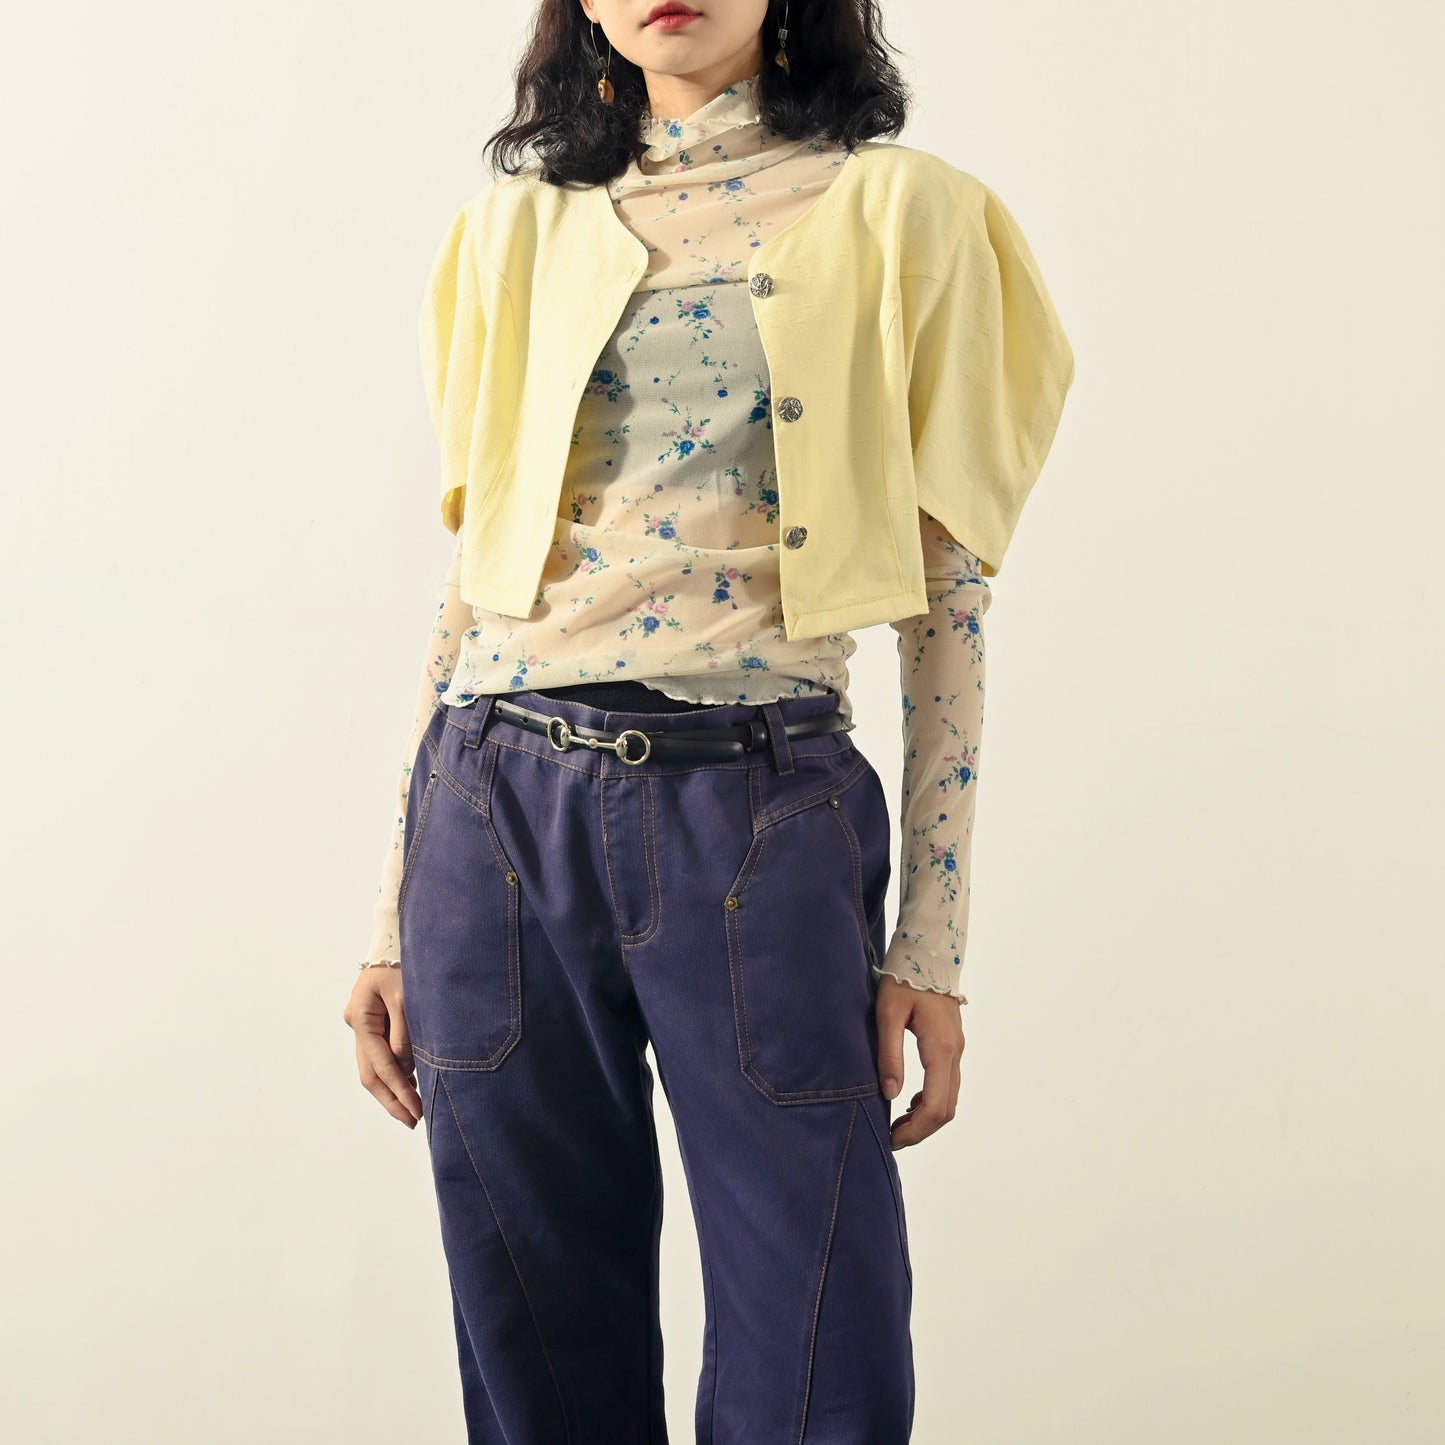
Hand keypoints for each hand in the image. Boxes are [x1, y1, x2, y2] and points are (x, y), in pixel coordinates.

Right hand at [343, 967, 424, 1127]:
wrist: (394, 937)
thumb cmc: (401, 961)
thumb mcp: (406, 995)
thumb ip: (404, 1031)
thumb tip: (405, 1065)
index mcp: (361, 1017)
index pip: (380, 1064)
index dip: (399, 1090)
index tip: (416, 1110)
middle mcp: (357, 1024)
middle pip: (370, 1073)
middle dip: (391, 1099)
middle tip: (412, 1121)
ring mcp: (361, 1024)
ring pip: (373, 1066)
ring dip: (393, 1087)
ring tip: (414, 1109)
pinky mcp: (371, 1022)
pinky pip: (380, 1053)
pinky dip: (395, 1069)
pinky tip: (411, 1083)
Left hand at [875, 975, 964, 1148]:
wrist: (927, 954)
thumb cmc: (903, 980)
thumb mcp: (888, 1014)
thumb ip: (889, 1054)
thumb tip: (890, 1095)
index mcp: (940, 1048)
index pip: (935, 1105)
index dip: (915, 1130)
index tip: (891, 1138)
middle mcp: (954, 1053)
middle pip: (946, 1108)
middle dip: (921, 1130)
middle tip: (892, 1137)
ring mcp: (957, 1049)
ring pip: (950, 1098)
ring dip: (927, 1117)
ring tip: (897, 1123)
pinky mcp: (952, 1045)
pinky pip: (948, 1084)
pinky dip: (931, 1100)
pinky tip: (909, 1100)